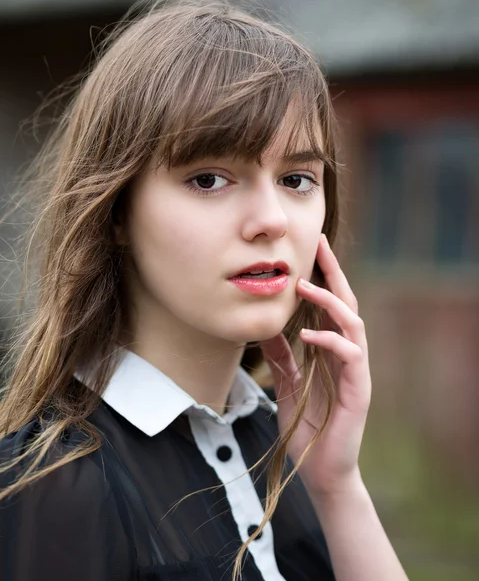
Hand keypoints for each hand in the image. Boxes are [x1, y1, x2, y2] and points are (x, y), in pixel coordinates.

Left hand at [259, 234, 370, 497]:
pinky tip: (309, 334)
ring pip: (353, 323)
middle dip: (333, 273)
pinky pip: (351, 355)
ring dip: (330, 301)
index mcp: (331, 351)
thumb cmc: (306, 427)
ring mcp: (356, 370)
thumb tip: (265, 326)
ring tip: (305, 286)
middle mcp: (347, 354)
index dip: (322, 277)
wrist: (320, 472)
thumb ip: (281, 355)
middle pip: (346, 303)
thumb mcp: (286, 383)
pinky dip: (330, 340)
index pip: (330, 305)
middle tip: (318, 244)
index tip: (307, 250)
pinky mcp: (359, 390)